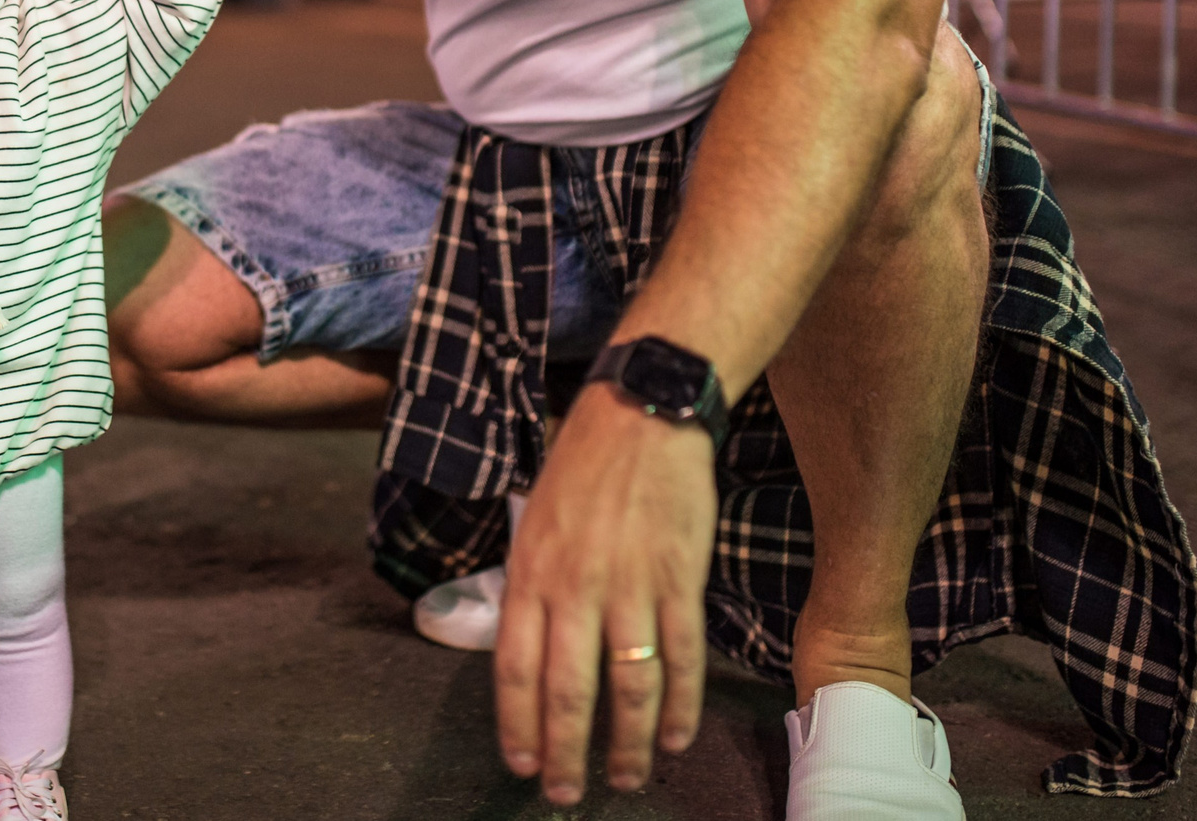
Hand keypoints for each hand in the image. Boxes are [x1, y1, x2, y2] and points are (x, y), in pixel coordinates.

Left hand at [496, 384, 716, 805]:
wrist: (641, 413)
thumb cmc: (582, 470)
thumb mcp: (533, 523)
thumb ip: (529, 588)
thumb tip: (526, 653)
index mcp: (530, 572)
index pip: (514, 666)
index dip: (518, 723)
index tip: (522, 764)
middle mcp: (574, 585)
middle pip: (568, 690)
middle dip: (566, 753)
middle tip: (567, 794)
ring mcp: (629, 584)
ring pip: (629, 686)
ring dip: (627, 744)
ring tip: (626, 778)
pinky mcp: (679, 579)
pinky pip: (682, 658)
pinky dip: (681, 707)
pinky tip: (676, 738)